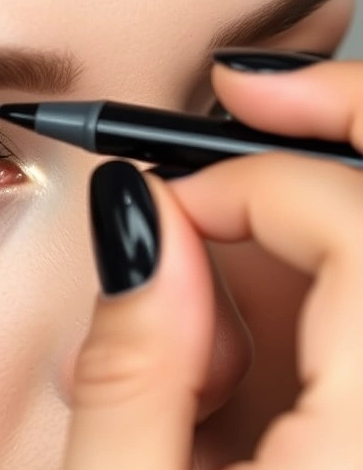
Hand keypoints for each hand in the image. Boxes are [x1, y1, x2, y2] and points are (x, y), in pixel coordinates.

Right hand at [57, 53, 362, 469]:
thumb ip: (129, 371)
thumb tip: (141, 224)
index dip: (258, 183)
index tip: (163, 201)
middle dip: (325, 132)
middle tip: (250, 91)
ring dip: (298, 238)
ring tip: (205, 351)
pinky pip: (356, 316)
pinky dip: (303, 304)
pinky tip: (228, 378)